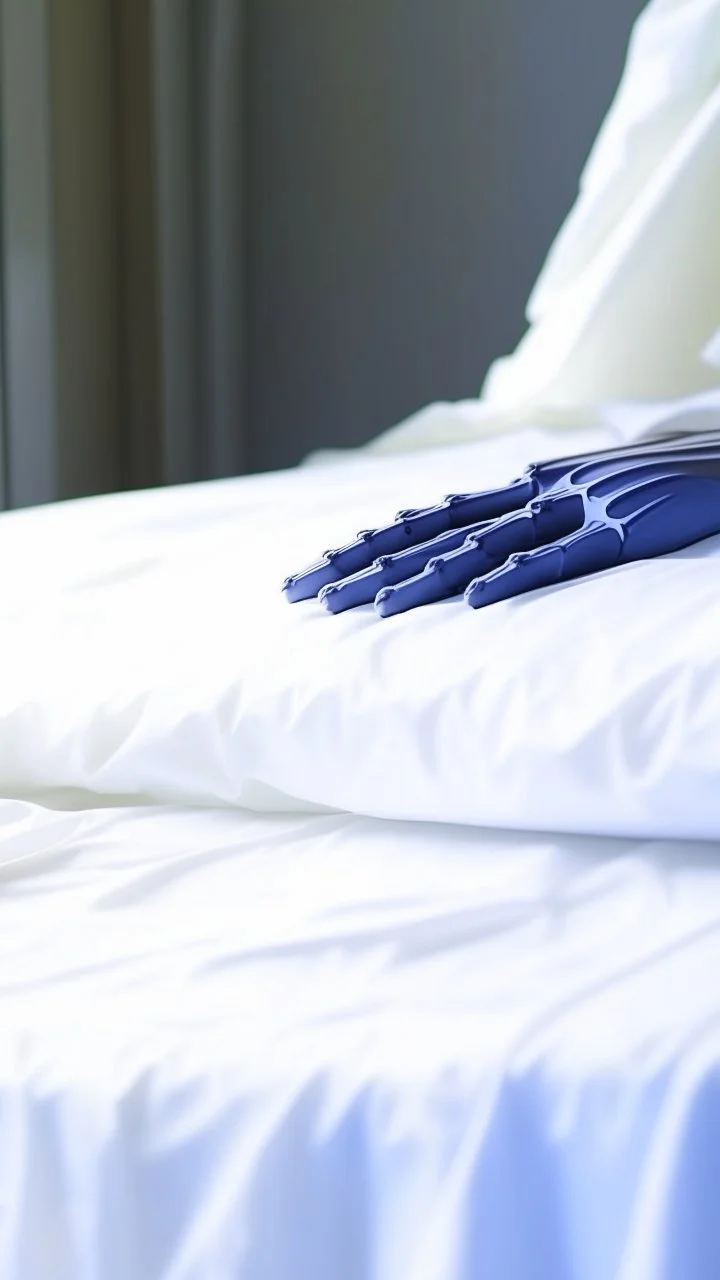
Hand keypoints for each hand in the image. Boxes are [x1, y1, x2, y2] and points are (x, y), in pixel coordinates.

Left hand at [283, 434, 719, 615]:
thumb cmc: (654, 484)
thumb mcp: (581, 496)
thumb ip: (530, 519)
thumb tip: (482, 546)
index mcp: (524, 490)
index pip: (430, 517)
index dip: (370, 543)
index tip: (317, 569)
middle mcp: (535, 494)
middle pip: (434, 532)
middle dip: (366, 563)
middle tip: (305, 592)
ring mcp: (577, 508)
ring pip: (484, 547)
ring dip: (421, 578)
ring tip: (366, 607)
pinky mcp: (622, 531)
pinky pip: (563, 558)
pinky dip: (518, 577)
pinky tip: (475, 602)